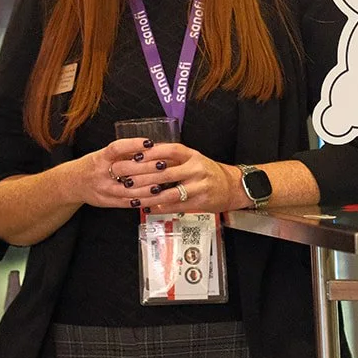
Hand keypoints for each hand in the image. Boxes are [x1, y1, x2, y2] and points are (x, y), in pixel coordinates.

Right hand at [67, 137, 167, 208]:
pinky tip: (153, 198)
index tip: (149, 142)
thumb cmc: (93, 166)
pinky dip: (142, 200)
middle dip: (146, 167)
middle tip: (164, 164)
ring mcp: (104, 189)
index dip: (133, 145)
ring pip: (128, 189)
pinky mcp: (107, 202)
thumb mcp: (103, 155)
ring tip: (162, 184)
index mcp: (100, 157)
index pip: (116, 148)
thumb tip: (151, 148)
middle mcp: (101, 173)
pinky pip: (127, 203)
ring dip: (147, 187)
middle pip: (125, 169)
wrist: (72, 183)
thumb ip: (124, 153)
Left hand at [106, 141, 246, 213]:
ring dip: (148, 195)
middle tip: (124, 178)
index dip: (150, 153)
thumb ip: (172, 159)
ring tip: (132, 196)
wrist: (232, 186)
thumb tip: (144, 157)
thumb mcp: (192, 159)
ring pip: (168, 192)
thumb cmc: (207, 172)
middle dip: (141, 176)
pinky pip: (176, 206)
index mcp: (192, 155)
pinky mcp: (199, 201)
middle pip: (164, 172)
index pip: (169, 150)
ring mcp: (198, 186)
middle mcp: (195, 168)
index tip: (133, 156)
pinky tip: (148, 207)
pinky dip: (160, 207)